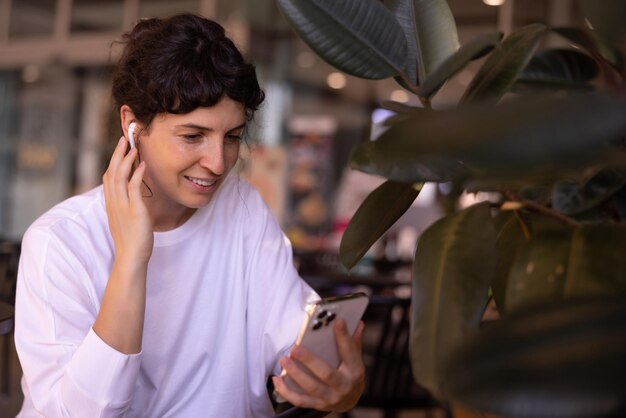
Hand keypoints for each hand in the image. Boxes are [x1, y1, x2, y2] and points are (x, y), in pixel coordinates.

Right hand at [103, 137, 152, 264]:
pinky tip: (142, 164)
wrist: (131, 257)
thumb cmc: (131, 240)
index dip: (113, 161)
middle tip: (124, 139)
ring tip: (133, 146)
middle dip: (117, 154)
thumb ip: (126, 206)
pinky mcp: (134, 210)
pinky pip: (133, 187)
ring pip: (119, 176)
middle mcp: (114, 202)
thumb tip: (132, 195)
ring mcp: (122, 206)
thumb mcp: (125, 219)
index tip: (120, 149)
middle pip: (111, 172)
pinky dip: (137, 173)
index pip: (108, 177)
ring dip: (126, 159)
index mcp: (111, 204)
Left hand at [273, 320, 365, 411]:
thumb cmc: (350, 374)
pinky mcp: (318, 405)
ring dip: (296, 374)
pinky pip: (300, 400)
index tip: (337, 321)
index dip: (343, 337)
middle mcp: (344, 386)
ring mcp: (330, 397)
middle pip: (326, 373)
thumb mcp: (355, 359)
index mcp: (355, 370)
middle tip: (295, 348)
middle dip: (309, 360)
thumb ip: (354, 342)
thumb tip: (358, 323)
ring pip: (311, 387)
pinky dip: (286, 391)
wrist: (350, 400)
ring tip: (284, 360)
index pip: (349, 352)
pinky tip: (277, 379)